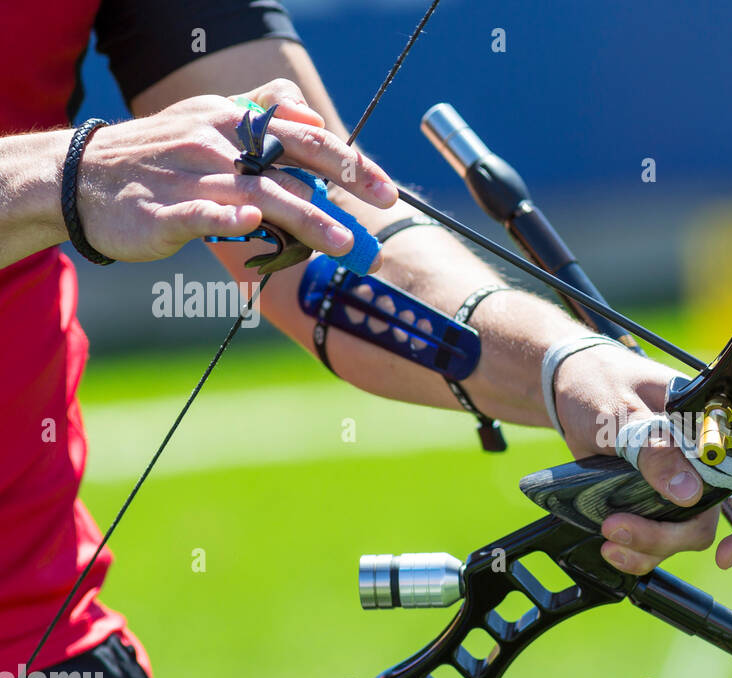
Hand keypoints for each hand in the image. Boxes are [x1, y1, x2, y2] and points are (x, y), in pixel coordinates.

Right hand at [75, 79, 395, 262]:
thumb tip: (311, 116)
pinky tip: (252, 222)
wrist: (79, 179)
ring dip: (307, 217)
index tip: (386, 188)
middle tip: (382, 207)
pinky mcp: (163, 211)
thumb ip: (260, 114)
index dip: (349, 161)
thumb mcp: (207, 120)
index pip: (304, 135)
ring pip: (259, 192)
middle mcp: (218, 142)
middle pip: (292, 156)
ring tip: (345, 242)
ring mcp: (191, 176)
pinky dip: (227, 215)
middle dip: (344, 180)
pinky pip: (201, 213)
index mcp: (233, 121)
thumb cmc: (156, 156)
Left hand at [552, 344, 731, 573]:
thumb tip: (688, 492)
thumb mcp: (620, 411)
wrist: (564, 395)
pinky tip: (614, 546)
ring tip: (613, 532)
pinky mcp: (659, 504)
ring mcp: (686, 481)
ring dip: (661, 543)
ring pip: (700, 529)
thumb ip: (654, 449)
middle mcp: (710, 452)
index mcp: (714, 416)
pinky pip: (664, 542)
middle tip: (724, 558)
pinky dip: (641, 553)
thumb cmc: (599, 383)